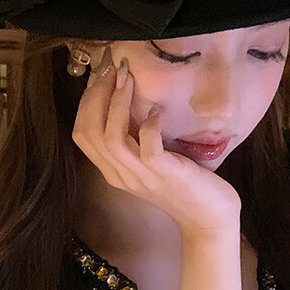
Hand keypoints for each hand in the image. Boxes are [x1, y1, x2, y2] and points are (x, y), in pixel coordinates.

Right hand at [72, 47, 241, 235]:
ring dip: (117, 103)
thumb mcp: (149, 161)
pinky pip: (147, 146)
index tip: (101, 76)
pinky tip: (156, 111)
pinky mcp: (165, 174)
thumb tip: (126, 100)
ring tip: (128, 79)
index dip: (86, 101)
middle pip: (89, 132)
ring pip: (111, 138)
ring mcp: (141, 176)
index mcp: (112, 171)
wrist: (208, 219)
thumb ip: (134, 139)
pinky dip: (149, 124)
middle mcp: (120, 174)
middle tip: (111, 70)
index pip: (81, 134)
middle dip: (96, 95)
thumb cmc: (183, 184)